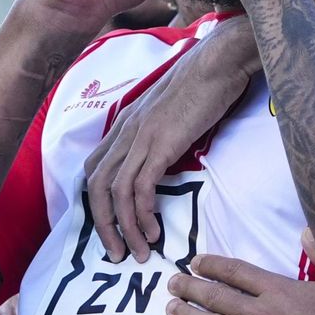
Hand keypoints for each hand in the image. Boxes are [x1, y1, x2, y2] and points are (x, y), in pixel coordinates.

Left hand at [84, 21, 259, 262]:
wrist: (219, 60)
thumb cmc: (205, 81)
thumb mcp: (172, 108)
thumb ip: (162, 129)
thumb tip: (167, 151)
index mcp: (127, 122)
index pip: (94, 167)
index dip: (96, 201)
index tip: (111, 226)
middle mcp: (126, 130)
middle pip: (95, 186)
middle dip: (103, 226)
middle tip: (116, 253)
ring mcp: (141, 137)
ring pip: (115, 193)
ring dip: (124, 228)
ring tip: (139, 252)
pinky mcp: (161, 144)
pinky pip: (141, 188)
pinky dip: (143, 214)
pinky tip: (154, 230)